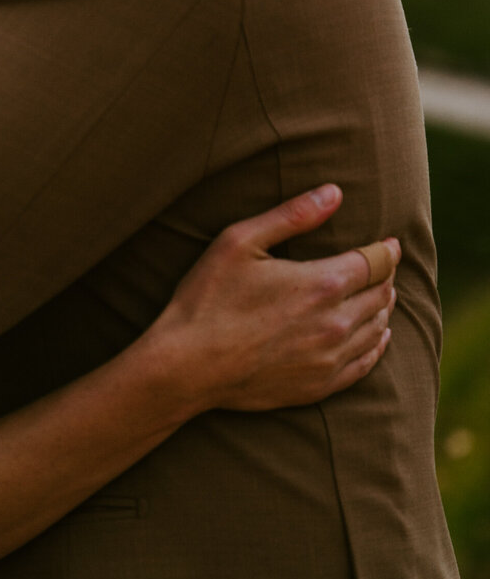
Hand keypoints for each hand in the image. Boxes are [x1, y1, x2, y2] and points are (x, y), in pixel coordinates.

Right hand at [155, 185, 398, 415]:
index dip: (386, 250)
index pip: (375, 262)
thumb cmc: (207, 298)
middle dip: (385, 277)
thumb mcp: (239, 242)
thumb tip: (335, 192)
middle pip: (381, 294)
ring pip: (378, 328)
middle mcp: (336, 322)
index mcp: (322, 282)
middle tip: (383, 267)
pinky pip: (365, 364)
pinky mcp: (320, 385)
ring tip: (380, 295)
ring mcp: (330, 358)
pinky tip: (378, 336)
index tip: (391, 243)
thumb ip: (291, 215)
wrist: (187, 366)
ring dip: (383, 308)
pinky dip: (377, 345)